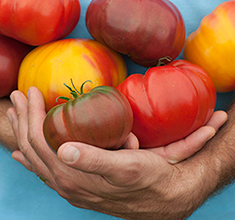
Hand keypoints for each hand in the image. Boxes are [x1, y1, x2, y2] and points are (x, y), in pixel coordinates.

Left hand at [7, 87, 226, 219]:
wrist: (164, 198)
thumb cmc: (148, 176)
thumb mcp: (127, 166)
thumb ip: (94, 161)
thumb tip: (64, 150)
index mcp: (74, 177)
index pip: (41, 141)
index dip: (33, 114)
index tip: (33, 91)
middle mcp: (66, 183)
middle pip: (33, 147)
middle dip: (23, 119)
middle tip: (18, 95)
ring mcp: (69, 186)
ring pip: (35, 158)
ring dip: (24, 133)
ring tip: (16, 114)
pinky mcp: (77, 186)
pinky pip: (45, 171)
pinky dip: (30, 159)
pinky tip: (22, 154)